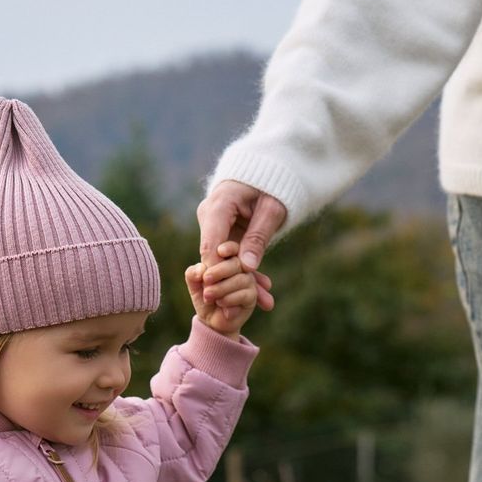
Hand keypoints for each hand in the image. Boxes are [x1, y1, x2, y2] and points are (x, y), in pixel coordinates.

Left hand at [185, 241, 268, 337]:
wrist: (211, 320)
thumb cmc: (204, 297)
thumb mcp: (194, 284)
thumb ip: (193, 274)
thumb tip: (201, 270)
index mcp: (228, 259)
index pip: (233, 248)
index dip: (228, 248)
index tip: (220, 252)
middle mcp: (241, 268)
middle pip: (236, 263)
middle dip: (220, 271)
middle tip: (206, 279)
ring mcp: (249, 281)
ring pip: (241, 279)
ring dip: (222, 288)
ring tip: (208, 296)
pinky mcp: (252, 297)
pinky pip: (245, 294)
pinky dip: (230, 299)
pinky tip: (220, 304)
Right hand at [197, 178, 285, 293]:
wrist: (267, 169)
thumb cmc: (272, 184)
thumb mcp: (271, 210)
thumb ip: (258, 237)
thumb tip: (247, 267)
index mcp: (219, 205)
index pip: (210, 245)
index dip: (215, 273)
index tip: (223, 298)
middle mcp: (210, 215)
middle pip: (213, 256)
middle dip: (228, 284)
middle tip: (240, 311)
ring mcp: (214, 224)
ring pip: (222, 259)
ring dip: (241, 282)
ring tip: (262, 303)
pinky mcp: (221, 231)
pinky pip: (230, 255)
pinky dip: (246, 271)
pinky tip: (263, 292)